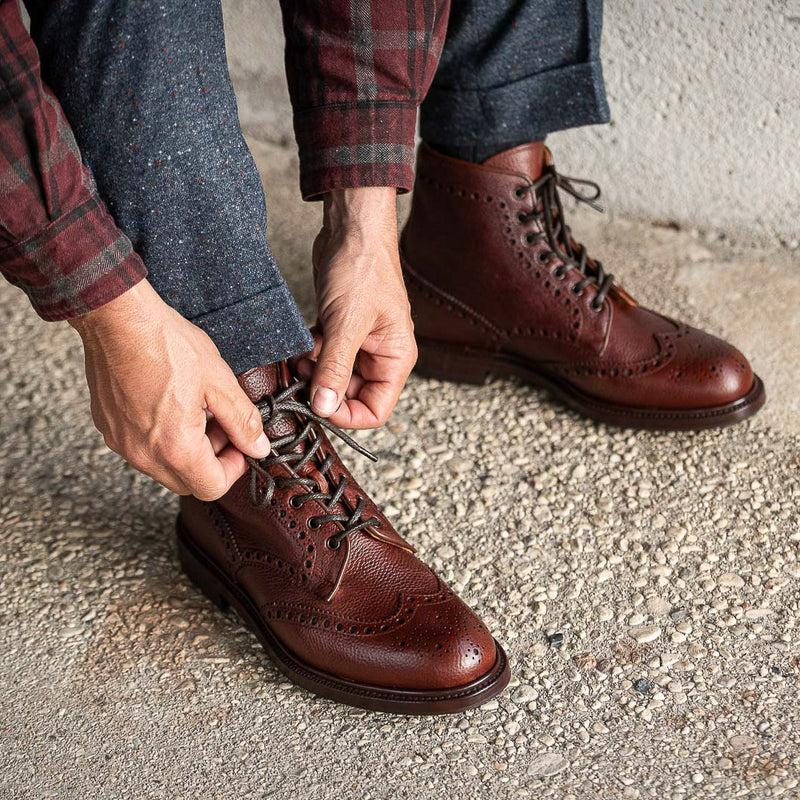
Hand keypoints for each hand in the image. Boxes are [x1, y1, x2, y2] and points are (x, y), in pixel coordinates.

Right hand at [70, 280, 269, 499]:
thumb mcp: (220, 382)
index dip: (234, 468)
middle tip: (222, 426)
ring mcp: (121, 443)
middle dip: (212, 461)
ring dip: (188, 450)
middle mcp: (143, 454)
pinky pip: (142, 449)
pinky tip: (172, 405)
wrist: (117, 319)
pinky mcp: (109, 428)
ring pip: (164, 467)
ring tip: (198, 410)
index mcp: (175, 448)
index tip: (240, 444)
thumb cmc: (166, 345)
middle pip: (187, 482)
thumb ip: (243, 421)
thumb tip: (258, 448)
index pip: (212, 487)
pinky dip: (163, 438)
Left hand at [295, 187, 416, 428]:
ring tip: (300, 355)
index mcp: (395, 358)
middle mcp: (380, 356)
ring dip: (312, 372)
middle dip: (323, 390)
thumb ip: (335, 369)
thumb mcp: (347, 323)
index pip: (376, 410)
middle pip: (351, 396)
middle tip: (301, 377)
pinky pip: (323, 357)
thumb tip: (324, 408)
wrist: (352, 227)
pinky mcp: (340, 331)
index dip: (347, 416)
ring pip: (333, 377)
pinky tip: (302, 342)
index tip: (318, 407)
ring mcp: (360, 344)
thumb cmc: (363, 267)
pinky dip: (309, 355)